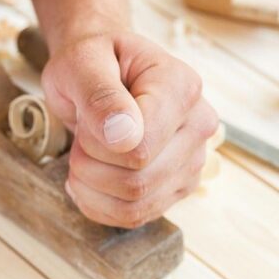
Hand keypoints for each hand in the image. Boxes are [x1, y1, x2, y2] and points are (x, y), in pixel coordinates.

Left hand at [42, 32, 217, 227]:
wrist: (101, 70)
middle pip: (137, 181)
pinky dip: (100, 205)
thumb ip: (100, 94)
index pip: (140, 149)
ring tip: (82, 157)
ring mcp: (193, 159)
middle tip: (80, 138)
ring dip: (92, 188)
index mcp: (181, 86)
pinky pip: (136, 216)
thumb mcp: (81, 63)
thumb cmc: (92, 61)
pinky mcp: (179, 185)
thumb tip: (124, 137)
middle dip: (89, 167)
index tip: (86, 117)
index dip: (96, 145)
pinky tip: (89, 180)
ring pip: (136, 205)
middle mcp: (198, 124)